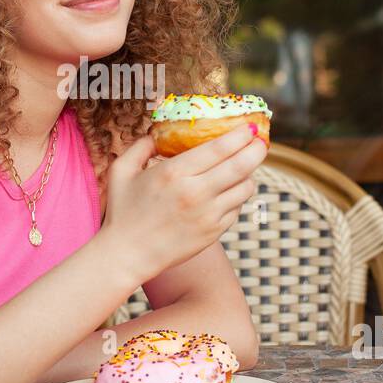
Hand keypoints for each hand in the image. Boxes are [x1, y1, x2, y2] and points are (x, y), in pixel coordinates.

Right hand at [101, 122, 266, 283]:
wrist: (127, 256)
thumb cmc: (122, 212)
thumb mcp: (121, 172)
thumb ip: (140, 147)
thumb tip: (156, 133)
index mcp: (174, 173)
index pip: (219, 148)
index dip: (240, 135)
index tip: (249, 127)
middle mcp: (195, 193)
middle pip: (241, 165)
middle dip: (257, 149)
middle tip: (260, 141)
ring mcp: (207, 215)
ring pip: (245, 188)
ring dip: (250, 174)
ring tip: (246, 166)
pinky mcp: (213, 232)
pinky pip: (237, 208)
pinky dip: (238, 196)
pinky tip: (231, 190)